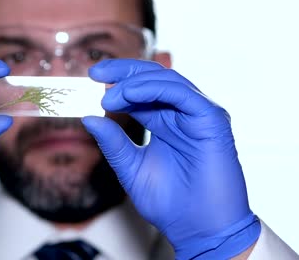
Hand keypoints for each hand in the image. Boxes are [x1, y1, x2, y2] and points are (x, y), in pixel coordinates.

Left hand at [82, 59, 260, 258]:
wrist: (198, 230)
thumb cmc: (169, 203)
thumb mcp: (131, 168)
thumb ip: (113, 143)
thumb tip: (89, 118)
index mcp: (163, 123)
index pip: (140, 91)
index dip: (116, 82)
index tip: (90, 80)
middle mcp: (180, 114)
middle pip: (152, 78)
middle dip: (123, 72)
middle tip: (95, 73)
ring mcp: (198, 115)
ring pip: (167, 81)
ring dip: (134, 82)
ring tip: (108, 95)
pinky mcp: (212, 120)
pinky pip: (183, 94)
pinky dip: (155, 89)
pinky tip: (130, 95)